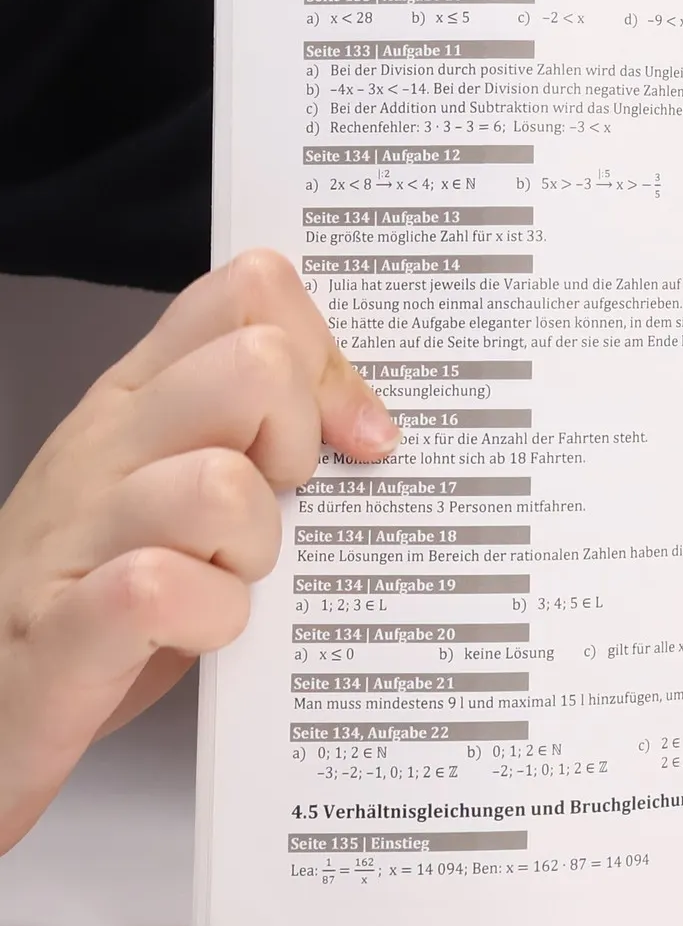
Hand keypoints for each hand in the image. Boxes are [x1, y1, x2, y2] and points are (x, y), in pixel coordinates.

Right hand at [0, 249, 397, 854]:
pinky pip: (156, 587)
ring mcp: (77, 534)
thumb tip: (375, 426)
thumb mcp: (188, 482)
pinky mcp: (63, 633)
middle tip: (281, 507)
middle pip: (254, 366)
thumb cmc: (101, 589)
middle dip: (301, 441)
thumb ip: (267, 430)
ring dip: (255, 544)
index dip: (323, 355)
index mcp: (142, 399)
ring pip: (219, 483)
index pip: (247, 293)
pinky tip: (199, 628)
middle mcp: (108, 447)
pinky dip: (207, 614)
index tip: (345, 435)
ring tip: (231, 578)